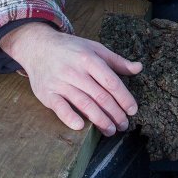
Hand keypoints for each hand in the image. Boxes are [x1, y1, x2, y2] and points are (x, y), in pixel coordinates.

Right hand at [0, 23, 141, 133]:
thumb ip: (117, 61)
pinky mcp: (47, 93)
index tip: (133, 110)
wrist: (38, 46)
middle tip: (124, 125)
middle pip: (99, 95)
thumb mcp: (95, 49)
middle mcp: (75, 70)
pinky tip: (80, 126)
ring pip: (83, 103)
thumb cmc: (71, 49)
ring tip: (111, 131)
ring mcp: (60, 82)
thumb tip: (139, 68)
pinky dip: (69, 117)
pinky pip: (59, 107)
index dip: (124, 97)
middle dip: (115, 113)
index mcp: (89, 58)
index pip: (111, 81)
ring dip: (99, 120)